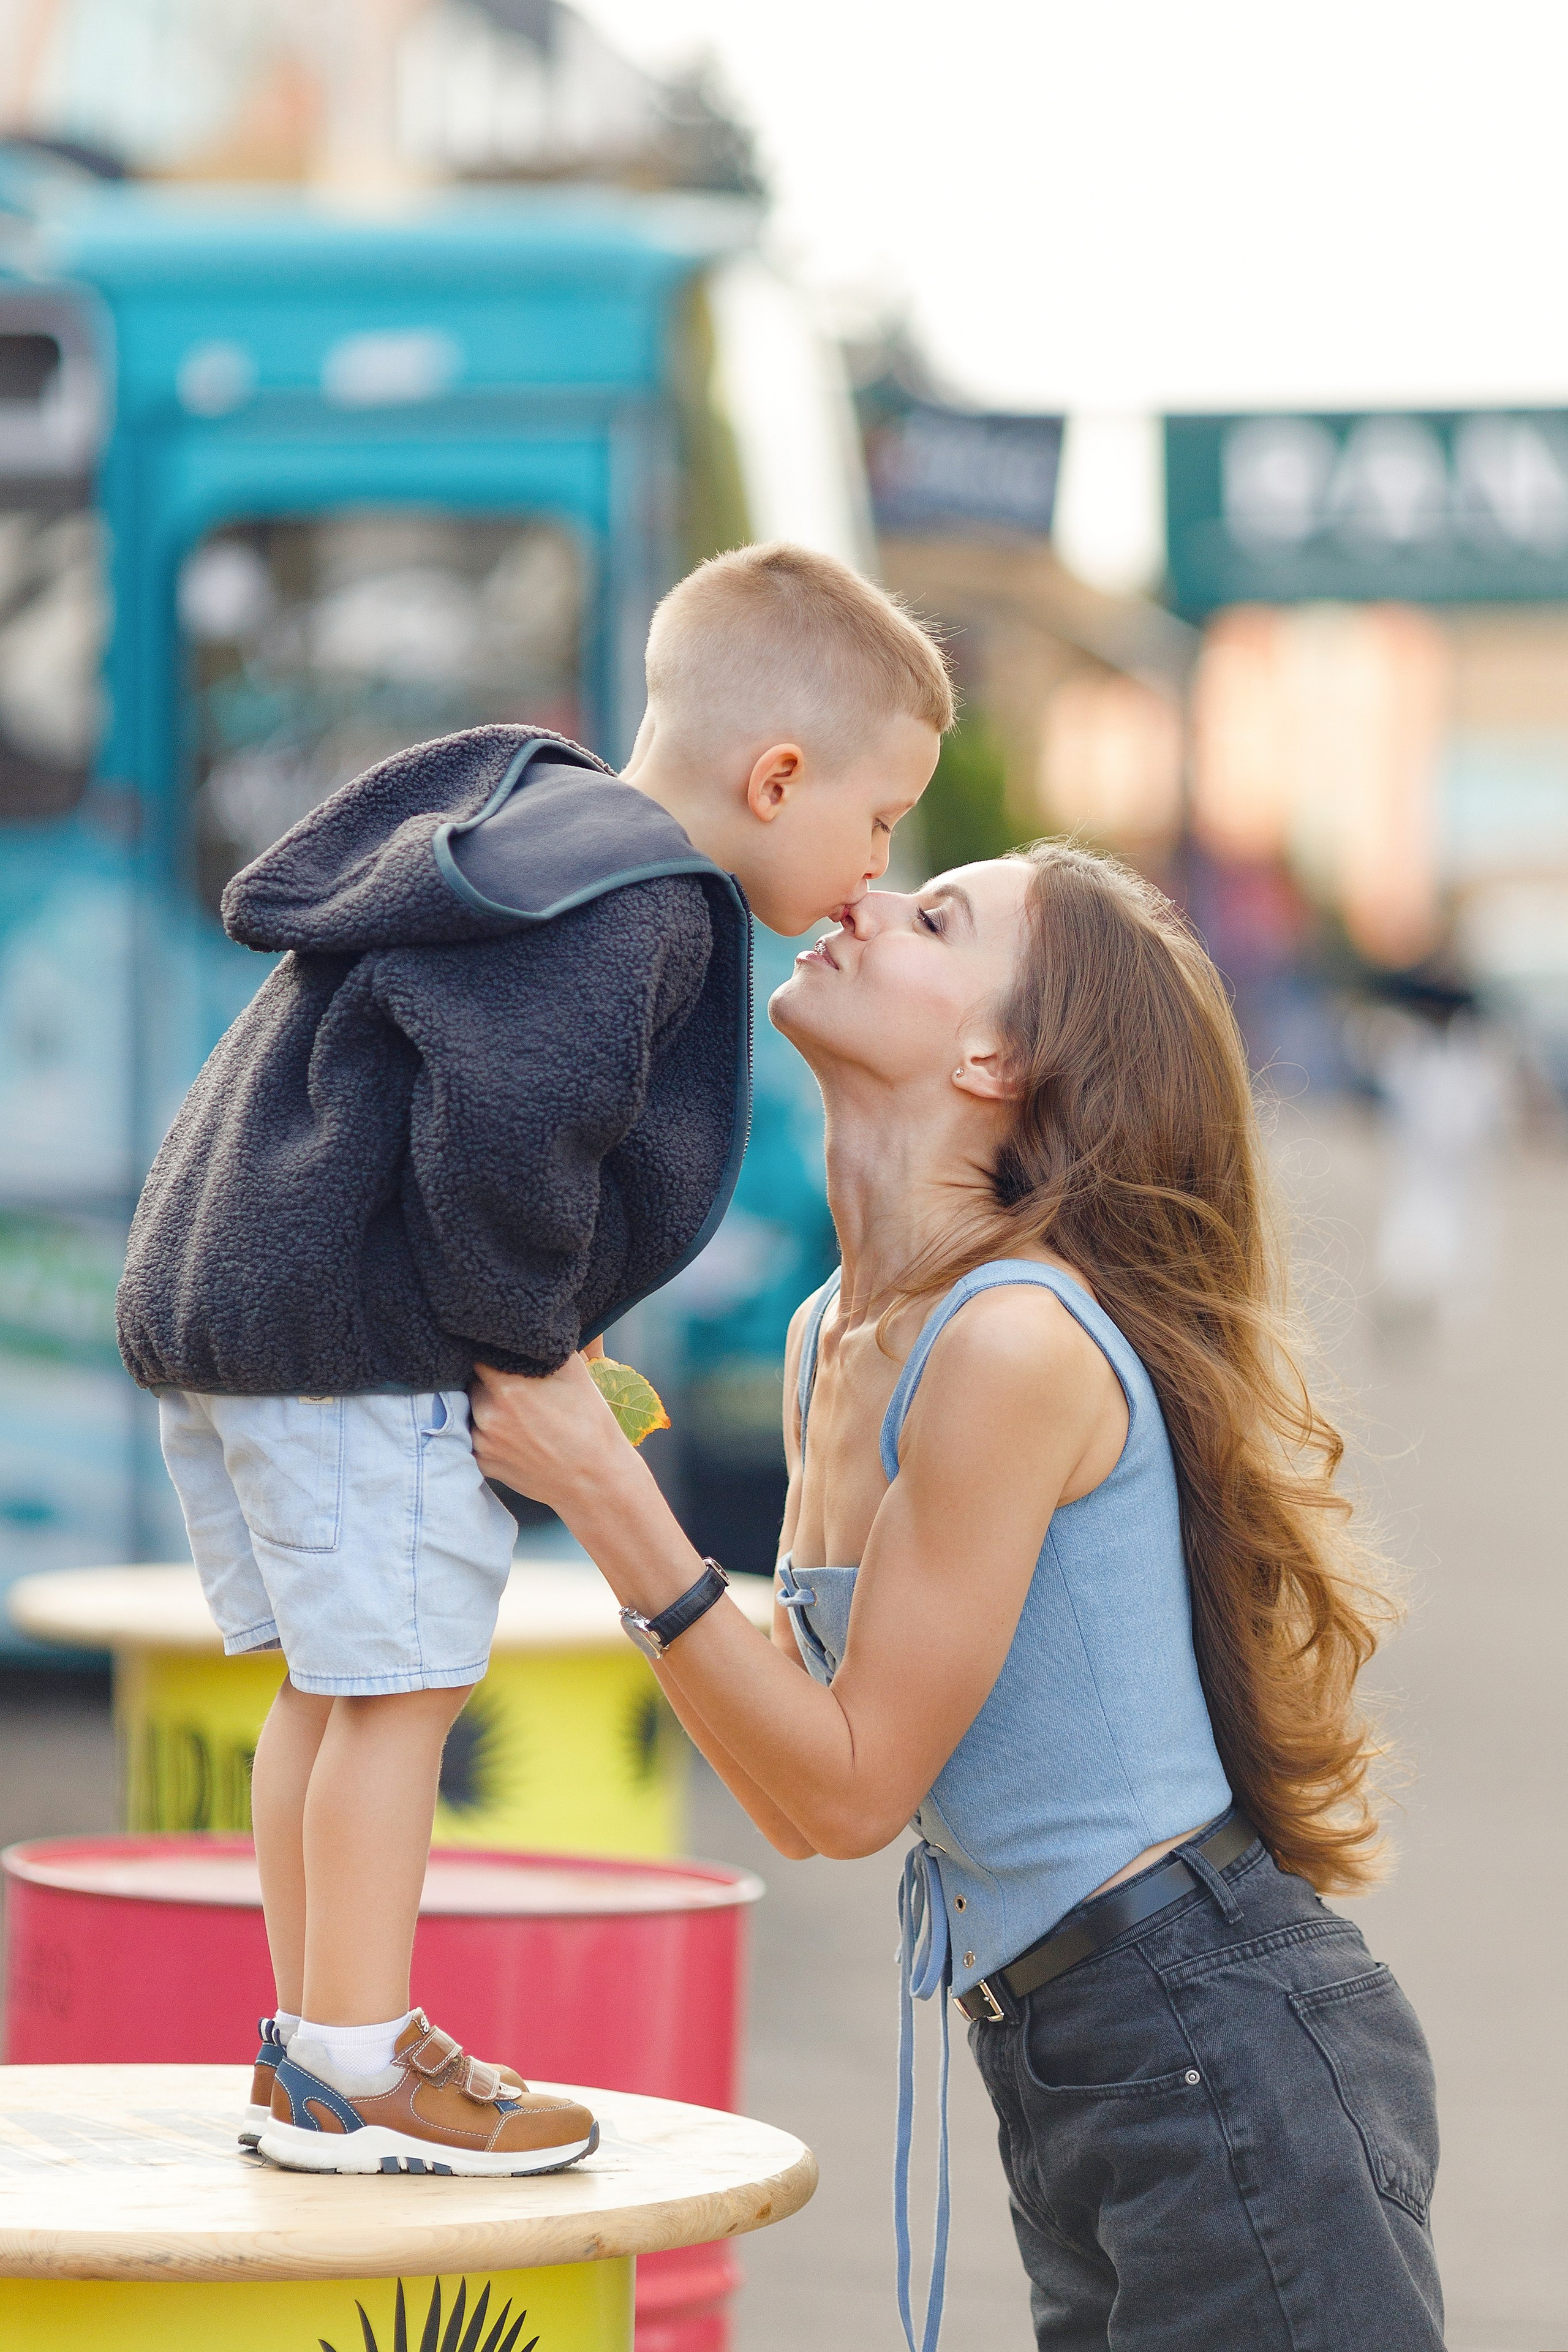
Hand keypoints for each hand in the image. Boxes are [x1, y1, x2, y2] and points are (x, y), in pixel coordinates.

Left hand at [469, 1353, 627, 1512]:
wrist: (594, 1478)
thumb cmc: (589, 1423)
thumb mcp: (574, 1372)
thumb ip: (543, 1347)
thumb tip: (526, 1329)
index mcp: (507, 1387)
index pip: (478, 1355)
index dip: (490, 1352)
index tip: (501, 1354)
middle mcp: (487, 1414)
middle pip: (473, 1382)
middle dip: (490, 1380)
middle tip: (516, 1385)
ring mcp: (482, 1442)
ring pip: (473, 1409)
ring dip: (487, 1406)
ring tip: (518, 1412)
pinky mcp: (483, 1463)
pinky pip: (475, 1436)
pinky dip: (488, 1431)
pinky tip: (515, 1433)